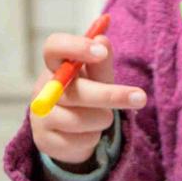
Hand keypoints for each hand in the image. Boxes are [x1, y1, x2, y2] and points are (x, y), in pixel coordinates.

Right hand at [29, 33, 146, 165]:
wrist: (68, 133)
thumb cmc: (85, 96)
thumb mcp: (97, 78)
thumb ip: (100, 62)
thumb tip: (103, 39)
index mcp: (54, 65)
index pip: (54, 47)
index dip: (76, 47)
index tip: (101, 51)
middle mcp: (42, 89)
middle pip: (75, 90)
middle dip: (110, 95)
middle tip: (140, 97)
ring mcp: (41, 116)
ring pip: (79, 119)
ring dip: (101, 119)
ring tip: (102, 117)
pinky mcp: (44, 141)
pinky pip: (78, 140)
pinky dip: (92, 137)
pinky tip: (88, 133)